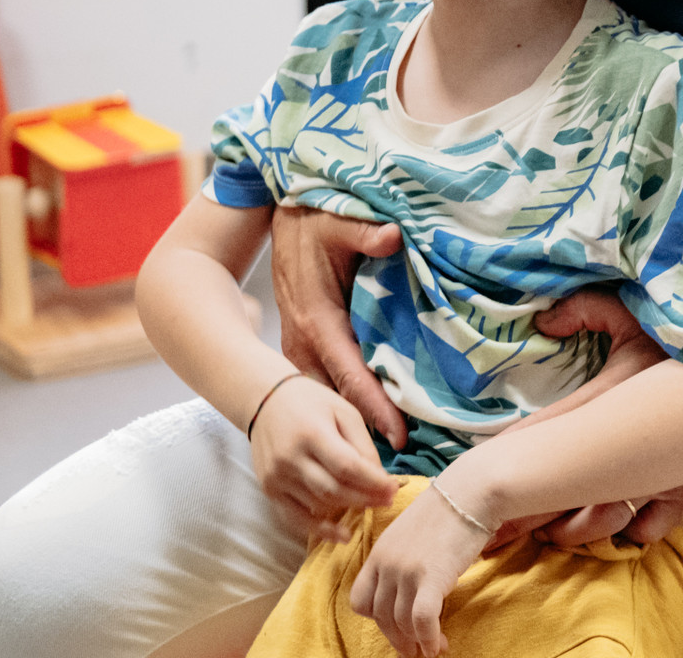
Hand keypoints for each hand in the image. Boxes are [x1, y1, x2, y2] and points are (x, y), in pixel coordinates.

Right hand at [249, 374, 397, 542]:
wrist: (266, 401)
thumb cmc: (311, 402)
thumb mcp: (343, 411)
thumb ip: (362, 444)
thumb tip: (380, 478)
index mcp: (312, 433)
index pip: (347, 467)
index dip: (373, 483)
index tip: (393, 488)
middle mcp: (291, 458)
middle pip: (334, 490)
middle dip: (366, 499)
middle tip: (387, 500)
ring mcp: (277, 477)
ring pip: (319, 505)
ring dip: (348, 509)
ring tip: (369, 505)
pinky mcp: (269, 489)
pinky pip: (296, 518)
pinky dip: (320, 530)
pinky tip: (342, 534)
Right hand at [272, 205, 407, 444]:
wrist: (280, 220)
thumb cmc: (313, 223)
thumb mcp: (338, 223)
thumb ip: (365, 233)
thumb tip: (392, 236)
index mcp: (318, 321)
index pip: (352, 375)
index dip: (376, 408)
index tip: (400, 438)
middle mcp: (304, 344)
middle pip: (339, 401)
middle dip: (367, 432)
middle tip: (401, 462)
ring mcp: (299, 349)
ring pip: (328, 399)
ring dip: (353, 425)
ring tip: (388, 457)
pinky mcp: (302, 348)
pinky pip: (324, 387)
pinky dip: (343, 409)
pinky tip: (366, 429)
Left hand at [350, 483, 490, 657]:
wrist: (470, 492)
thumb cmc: (448, 510)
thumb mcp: (411, 532)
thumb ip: (401, 557)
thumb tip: (407, 587)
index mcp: (379, 553)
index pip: (360, 600)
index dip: (376, 618)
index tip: (394, 624)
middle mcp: (387, 564)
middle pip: (381, 616)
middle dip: (397, 637)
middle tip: (411, 650)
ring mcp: (407, 571)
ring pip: (402, 622)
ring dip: (416, 642)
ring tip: (431, 649)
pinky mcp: (431, 577)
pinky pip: (423, 620)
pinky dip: (429, 638)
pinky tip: (438, 644)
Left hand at [476, 288, 682, 549]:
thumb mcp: (633, 310)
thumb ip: (586, 310)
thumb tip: (543, 321)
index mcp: (615, 400)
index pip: (553, 436)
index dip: (518, 463)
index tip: (489, 482)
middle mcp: (635, 445)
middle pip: (574, 493)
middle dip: (536, 515)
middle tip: (504, 528)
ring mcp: (662, 470)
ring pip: (610, 519)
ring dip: (577, 531)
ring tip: (550, 534)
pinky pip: (657, 524)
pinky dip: (636, 535)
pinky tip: (617, 534)